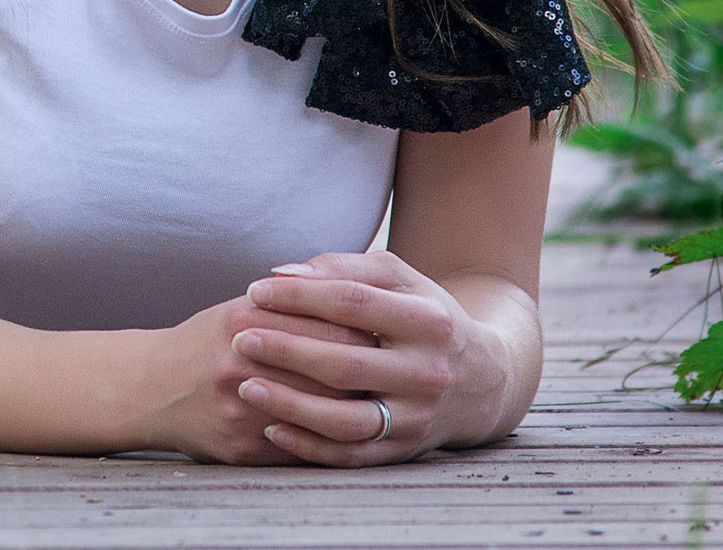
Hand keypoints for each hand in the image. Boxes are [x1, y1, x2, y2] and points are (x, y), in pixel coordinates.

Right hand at [145, 290, 378, 464]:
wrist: (151, 389)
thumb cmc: (209, 342)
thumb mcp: (243, 308)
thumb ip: (294, 302)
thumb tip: (358, 300)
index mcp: (246, 320)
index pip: (334, 326)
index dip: (369, 332)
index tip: (386, 334)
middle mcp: (242, 363)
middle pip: (334, 372)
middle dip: (370, 373)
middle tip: (392, 370)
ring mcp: (242, 409)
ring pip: (323, 415)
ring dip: (356, 409)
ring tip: (377, 400)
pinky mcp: (243, 447)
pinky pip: (303, 448)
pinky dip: (330, 439)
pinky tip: (346, 430)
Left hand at [229, 251, 500, 466]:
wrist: (483, 380)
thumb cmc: (422, 316)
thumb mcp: (399, 280)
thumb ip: (342, 267)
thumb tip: (279, 274)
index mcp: (427, 321)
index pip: (352, 303)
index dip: (299, 296)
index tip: (254, 291)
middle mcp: (427, 372)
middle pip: (345, 364)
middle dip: (286, 350)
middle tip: (239, 339)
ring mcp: (418, 417)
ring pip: (347, 420)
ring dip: (290, 406)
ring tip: (246, 386)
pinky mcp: (407, 450)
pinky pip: (352, 455)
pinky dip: (308, 446)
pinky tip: (270, 428)